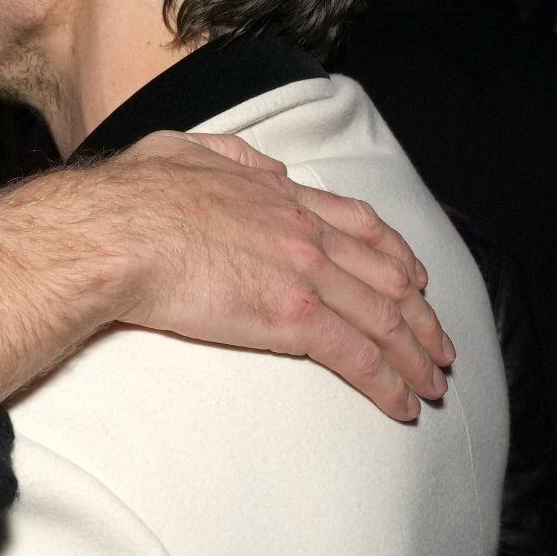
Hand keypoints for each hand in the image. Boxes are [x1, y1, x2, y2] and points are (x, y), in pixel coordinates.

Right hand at [106, 132, 452, 420]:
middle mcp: (305, 234)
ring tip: (433, 386)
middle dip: (420, 316)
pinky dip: (388, 383)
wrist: (117, 233)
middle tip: (439, 345)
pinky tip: (404, 404)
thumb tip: (268, 172)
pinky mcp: (292, 318)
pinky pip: (357, 356)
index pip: (359, 225)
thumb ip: (233, 159)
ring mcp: (305, 275)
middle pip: (387, 277)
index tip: (414, 276)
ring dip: (415, 357)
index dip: (396, 254)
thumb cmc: (134, 196)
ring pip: (383, 320)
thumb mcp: (187, 151)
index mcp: (280, 198)